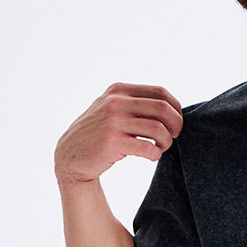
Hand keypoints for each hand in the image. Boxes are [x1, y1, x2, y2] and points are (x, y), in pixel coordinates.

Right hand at [54, 82, 183, 185]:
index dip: (176, 108)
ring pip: (159, 129)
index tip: (175, 123)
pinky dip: (156, 154)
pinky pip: (148, 148)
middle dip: (176, 125)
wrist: (70, 154)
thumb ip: (136, 103)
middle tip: (173, 137)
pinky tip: (151, 156)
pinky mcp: (112, 142)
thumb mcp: (113, 108)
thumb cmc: (99, 133)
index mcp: (119, 90)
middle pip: (163, 109)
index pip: (160, 92)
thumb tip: (174, 108)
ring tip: (161, 148)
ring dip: (167, 142)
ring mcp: (113, 121)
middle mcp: (116, 102)